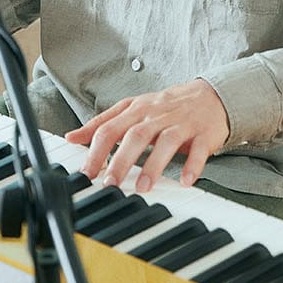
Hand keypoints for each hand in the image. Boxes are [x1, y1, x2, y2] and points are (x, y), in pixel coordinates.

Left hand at [65, 79, 230, 192]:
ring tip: (143, 187)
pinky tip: (186, 181)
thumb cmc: (166, 106)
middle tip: (110, 184)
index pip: (110, 128)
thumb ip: (102, 123)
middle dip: (121, 160)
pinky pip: (198, 149)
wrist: (209, 95)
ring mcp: (181, 124)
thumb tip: (72, 137)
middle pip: (136, 135)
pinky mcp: (203, 134)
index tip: (85, 173)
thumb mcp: (131, 109)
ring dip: (154, 164)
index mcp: (136, 110)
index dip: (95, 151)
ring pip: (166, 141)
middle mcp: (157, 115)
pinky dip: (193, 165)